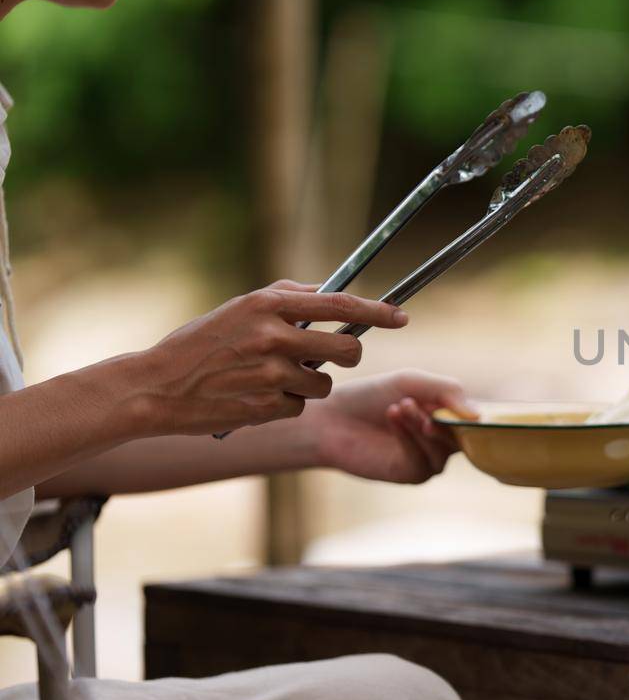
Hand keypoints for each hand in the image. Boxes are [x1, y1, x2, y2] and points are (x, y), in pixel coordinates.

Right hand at [119, 280, 408, 436]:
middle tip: (331, 356)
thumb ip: (286, 300)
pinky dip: (286, 404)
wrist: (155, 387)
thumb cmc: (200, 344)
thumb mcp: (239, 309)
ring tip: (272, 378)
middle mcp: (273, 336)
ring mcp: (272, 374)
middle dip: (347, 355)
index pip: (338, 304)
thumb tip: (332, 293)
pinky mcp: (268, 407)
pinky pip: (301, 406)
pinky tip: (255, 397)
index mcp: (267, 305)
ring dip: (309, 383)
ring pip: (325, 383)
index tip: (401, 316)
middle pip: (347, 350)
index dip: (377, 312)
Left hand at [302, 369, 475, 483]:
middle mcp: (444, 439)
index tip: (462, 403)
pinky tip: (393, 417)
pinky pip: (423, 461)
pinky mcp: (413, 474)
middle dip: (443, 418)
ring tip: (400, 405)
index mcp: (449, 415)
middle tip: (414, 402)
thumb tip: (478, 416)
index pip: (476, 418)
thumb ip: (448, 390)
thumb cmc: (371, 396)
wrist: (331, 418)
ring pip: (443, 448)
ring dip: (421, 424)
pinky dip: (409, 438)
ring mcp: (430, 458)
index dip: (473, 412)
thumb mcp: (412, 381)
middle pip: (465, 436)